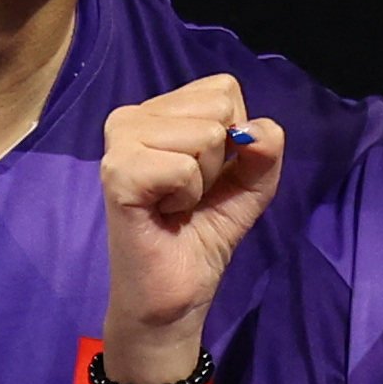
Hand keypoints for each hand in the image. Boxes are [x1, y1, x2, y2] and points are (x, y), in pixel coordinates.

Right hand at [98, 77, 282, 375]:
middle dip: (219, 158)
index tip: (206, 175)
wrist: (174, 295)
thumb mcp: (250, 184)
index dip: (233, 136)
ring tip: (175, 204)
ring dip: (202, 180)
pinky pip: (184, 167)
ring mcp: (120, 142)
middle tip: (188, 194)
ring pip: (205, 134)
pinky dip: (187, 196)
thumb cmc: (203, 235)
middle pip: (218, 107)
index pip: (222, 88)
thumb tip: (259, 129)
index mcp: (158, 111)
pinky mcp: (117, 173)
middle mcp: (131, 116)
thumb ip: (265, 149)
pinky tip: (163, 213)